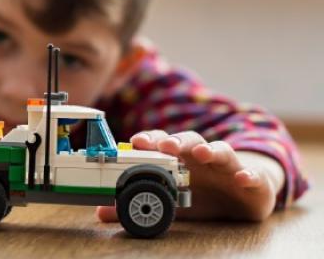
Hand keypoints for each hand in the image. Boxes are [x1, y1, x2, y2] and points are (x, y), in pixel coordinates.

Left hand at [96, 130, 282, 221]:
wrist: (243, 197)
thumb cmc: (201, 195)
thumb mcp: (168, 203)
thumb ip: (137, 205)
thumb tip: (100, 212)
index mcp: (179, 159)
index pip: (161, 143)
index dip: (149, 140)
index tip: (135, 141)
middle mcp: (201, 157)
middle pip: (188, 141)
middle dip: (176, 141)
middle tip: (166, 144)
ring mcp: (227, 165)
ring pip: (220, 150)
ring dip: (210, 149)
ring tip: (202, 153)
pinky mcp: (251, 180)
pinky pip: (251, 175)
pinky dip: (248, 175)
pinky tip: (243, 178)